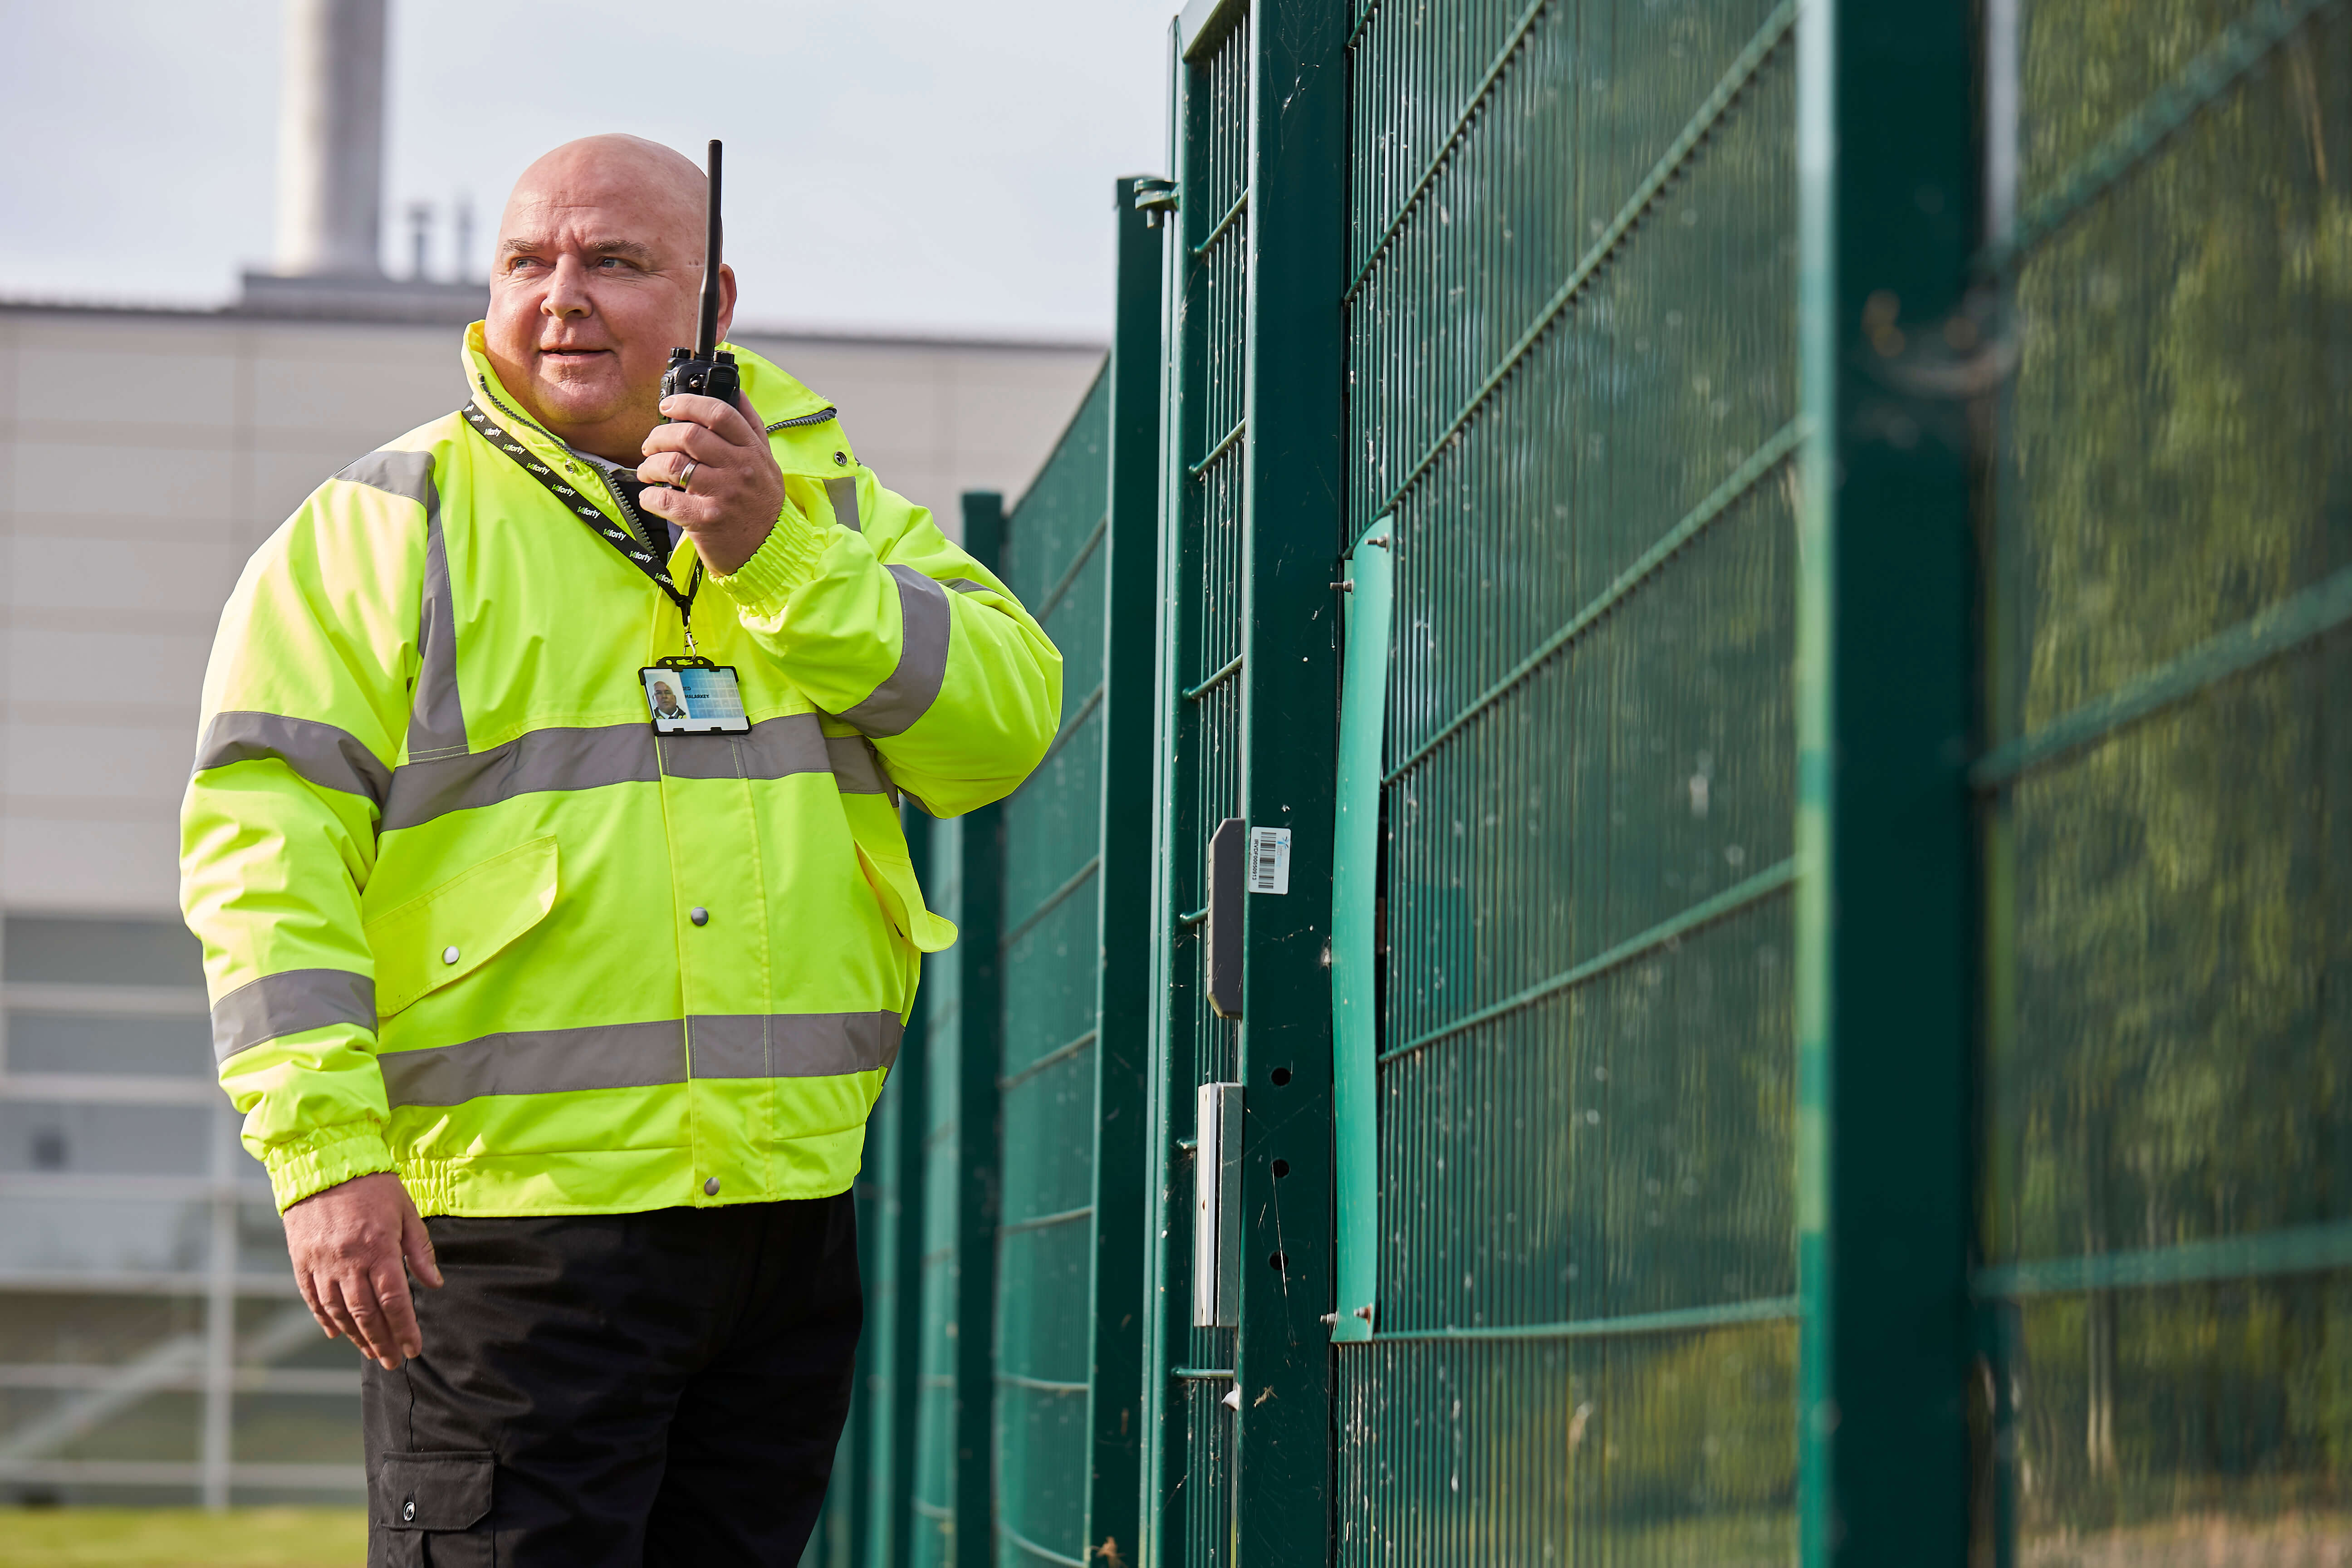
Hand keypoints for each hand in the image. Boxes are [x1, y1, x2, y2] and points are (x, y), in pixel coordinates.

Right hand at [282, 1171, 442, 1369]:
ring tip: (371, 1352)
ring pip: (339, 1311)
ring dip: (356, 1337)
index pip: (394, 1299)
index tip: (414, 1349)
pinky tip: (338, 1334)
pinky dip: (325, 1320)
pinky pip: (313, 1299)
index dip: (405, 1328)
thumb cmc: (372, 1184)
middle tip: (393, 1362)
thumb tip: (434, 1284)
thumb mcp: (406, 1209)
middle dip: (381, 1342)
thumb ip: (419, 1249)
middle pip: (366, 1313)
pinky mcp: (301, 1261)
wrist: (322, 1162)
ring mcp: (321, 1263)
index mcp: (378, 1247)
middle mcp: (348, 1260)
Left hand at [636, 391, 786, 574]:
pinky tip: (651, 496)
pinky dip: (650, 496)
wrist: (770, 552)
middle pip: (689, 435)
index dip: (687, 403)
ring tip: (648, 471)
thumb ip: (751, 428)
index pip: (719, 413)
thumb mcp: (766, 463)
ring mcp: (723, 494)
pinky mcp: (706, 519)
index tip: (668, 406)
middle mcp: (740, 468)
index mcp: (752, 450)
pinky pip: (665, 499)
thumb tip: (737, 392)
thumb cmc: (762, 506)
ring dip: (650, 465)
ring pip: (672, 464)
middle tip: (651, 445)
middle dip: (659, 436)